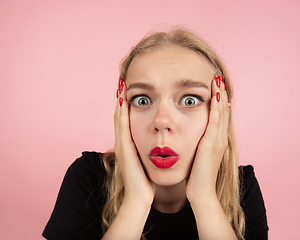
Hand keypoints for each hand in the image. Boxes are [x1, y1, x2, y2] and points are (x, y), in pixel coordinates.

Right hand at [114, 79, 154, 207]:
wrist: (140, 197)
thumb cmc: (145, 180)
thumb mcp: (146, 161)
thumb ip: (147, 151)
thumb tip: (157, 141)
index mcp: (129, 144)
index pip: (127, 119)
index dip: (127, 104)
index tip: (130, 89)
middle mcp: (123, 142)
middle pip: (120, 115)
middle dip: (121, 98)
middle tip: (122, 81)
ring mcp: (122, 145)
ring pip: (119, 118)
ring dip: (119, 101)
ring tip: (121, 85)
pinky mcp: (124, 149)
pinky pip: (122, 127)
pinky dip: (121, 113)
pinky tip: (123, 101)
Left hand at [186, 75, 230, 203]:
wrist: (200, 192)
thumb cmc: (197, 175)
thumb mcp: (199, 155)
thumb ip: (199, 144)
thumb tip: (195, 135)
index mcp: (216, 140)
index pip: (219, 115)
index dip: (219, 100)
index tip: (215, 86)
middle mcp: (220, 138)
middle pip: (223, 110)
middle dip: (221, 93)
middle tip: (218, 77)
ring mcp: (217, 140)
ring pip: (221, 113)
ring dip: (220, 95)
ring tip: (218, 80)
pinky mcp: (211, 144)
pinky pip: (215, 122)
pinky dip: (216, 107)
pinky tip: (215, 95)